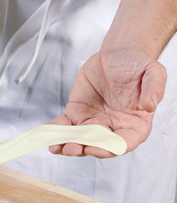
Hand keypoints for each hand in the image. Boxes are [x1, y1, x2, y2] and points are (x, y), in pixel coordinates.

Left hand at [49, 48, 166, 157]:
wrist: (117, 54)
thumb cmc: (137, 65)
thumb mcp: (153, 72)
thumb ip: (154, 88)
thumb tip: (149, 105)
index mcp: (135, 124)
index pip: (124, 142)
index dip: (110, 148)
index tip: (96, 148)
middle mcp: (113, 127)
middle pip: (98, 144)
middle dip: (84, 148)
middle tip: (72, 148)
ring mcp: (93, 122)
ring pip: (79, 139)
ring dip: (67, 144)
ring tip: (57, 147)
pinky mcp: (77, 113)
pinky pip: (65, 125)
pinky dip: (55, 130)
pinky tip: (47, 134)